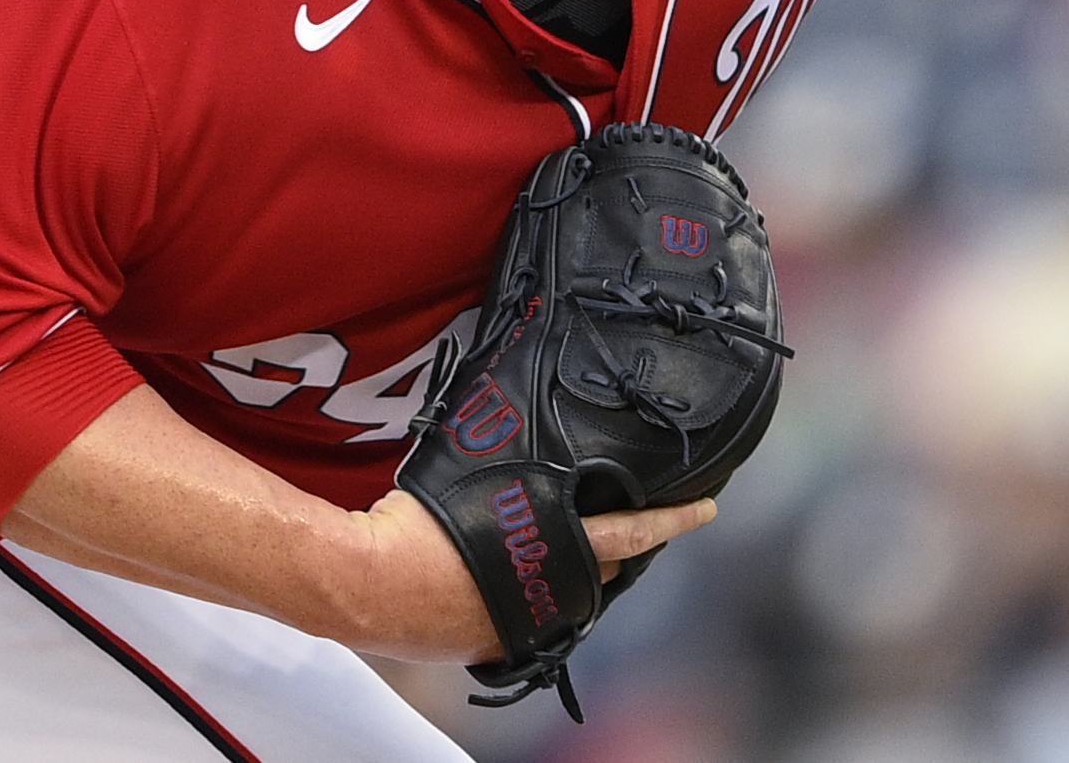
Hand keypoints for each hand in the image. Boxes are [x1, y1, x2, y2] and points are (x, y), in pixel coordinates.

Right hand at [354, 489, 720, 661]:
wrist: (361, 580)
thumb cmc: (412, 521)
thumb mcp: (472, 470)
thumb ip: (512, 459)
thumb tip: (522, 421)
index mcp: (551, 545)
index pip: (629, 530)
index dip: (671, 519)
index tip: (706, 510)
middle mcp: (544, 593)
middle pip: (603, 571)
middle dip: (621, 551)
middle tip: (635, 529)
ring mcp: (516, 626)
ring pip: (566, 599)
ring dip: (573, 577)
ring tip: (566, 550)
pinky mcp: (485, 647)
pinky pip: (523, 621)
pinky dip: (525, 600)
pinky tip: (507, 581)